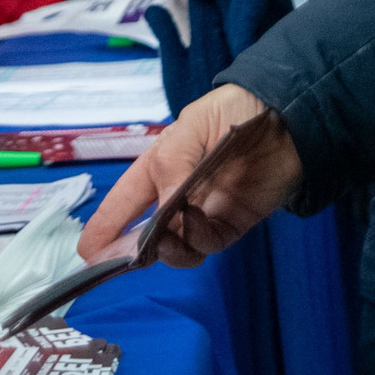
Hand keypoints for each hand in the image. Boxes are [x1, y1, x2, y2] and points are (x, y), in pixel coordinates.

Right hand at [78, 84, 299, 265]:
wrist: (289, 117)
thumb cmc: (233, 111)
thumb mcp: (191, 128)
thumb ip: (172, 169)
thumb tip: (161, 214)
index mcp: (160, 166)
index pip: (125, 201)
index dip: (105, 226)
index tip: (85, 252)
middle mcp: (178, 193)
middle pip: (147, 231)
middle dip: (130, 249)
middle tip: (120, 263)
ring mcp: (206, 211)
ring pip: (177, 245)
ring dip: (166, 249)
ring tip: (164, 242)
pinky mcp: (234, 223)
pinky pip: (208, 243)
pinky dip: (197, 240)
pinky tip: (195, 225)